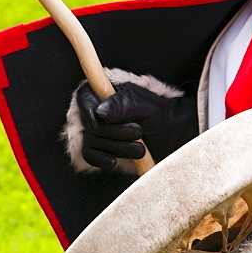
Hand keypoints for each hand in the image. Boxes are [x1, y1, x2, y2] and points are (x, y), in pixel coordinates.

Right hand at [75, 78, 197, 170]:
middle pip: (91, 126)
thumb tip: (99, 112)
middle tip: (139, 132)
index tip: (108, 121)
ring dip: (118, 147)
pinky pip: (89, 156)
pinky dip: (102, 160)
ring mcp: (94, 129)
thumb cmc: (157, 114)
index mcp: (102, 90)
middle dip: (116, 133)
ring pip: (92, 142)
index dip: (92, 112)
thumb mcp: (144, 105)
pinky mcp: (97, 148)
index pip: (84, 99)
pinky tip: (115, 162)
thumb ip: (122, 104)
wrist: (167, 133)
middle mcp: (94, 109)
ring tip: (140, 147)